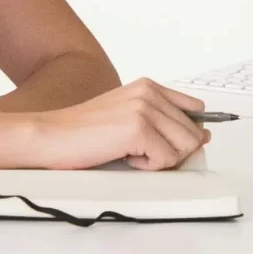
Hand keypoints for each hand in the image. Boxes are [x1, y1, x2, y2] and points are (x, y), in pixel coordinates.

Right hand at [21, 78, 209, 171]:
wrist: (51, 136)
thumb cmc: (82, 132)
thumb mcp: (126, 116)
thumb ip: (161, 120)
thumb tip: (201, 136)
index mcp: (148, 86)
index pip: (195, 109)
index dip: (189, 132)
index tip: (177, 144)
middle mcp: (149, 92)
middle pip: (194, 133)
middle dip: (173, 151)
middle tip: (142, 153)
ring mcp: (145, 109)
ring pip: (184, 147)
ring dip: (160, 159)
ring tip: (131, 153)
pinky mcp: (138, 129)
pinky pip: (166, 160)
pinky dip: (147, 167)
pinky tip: (124, 157)